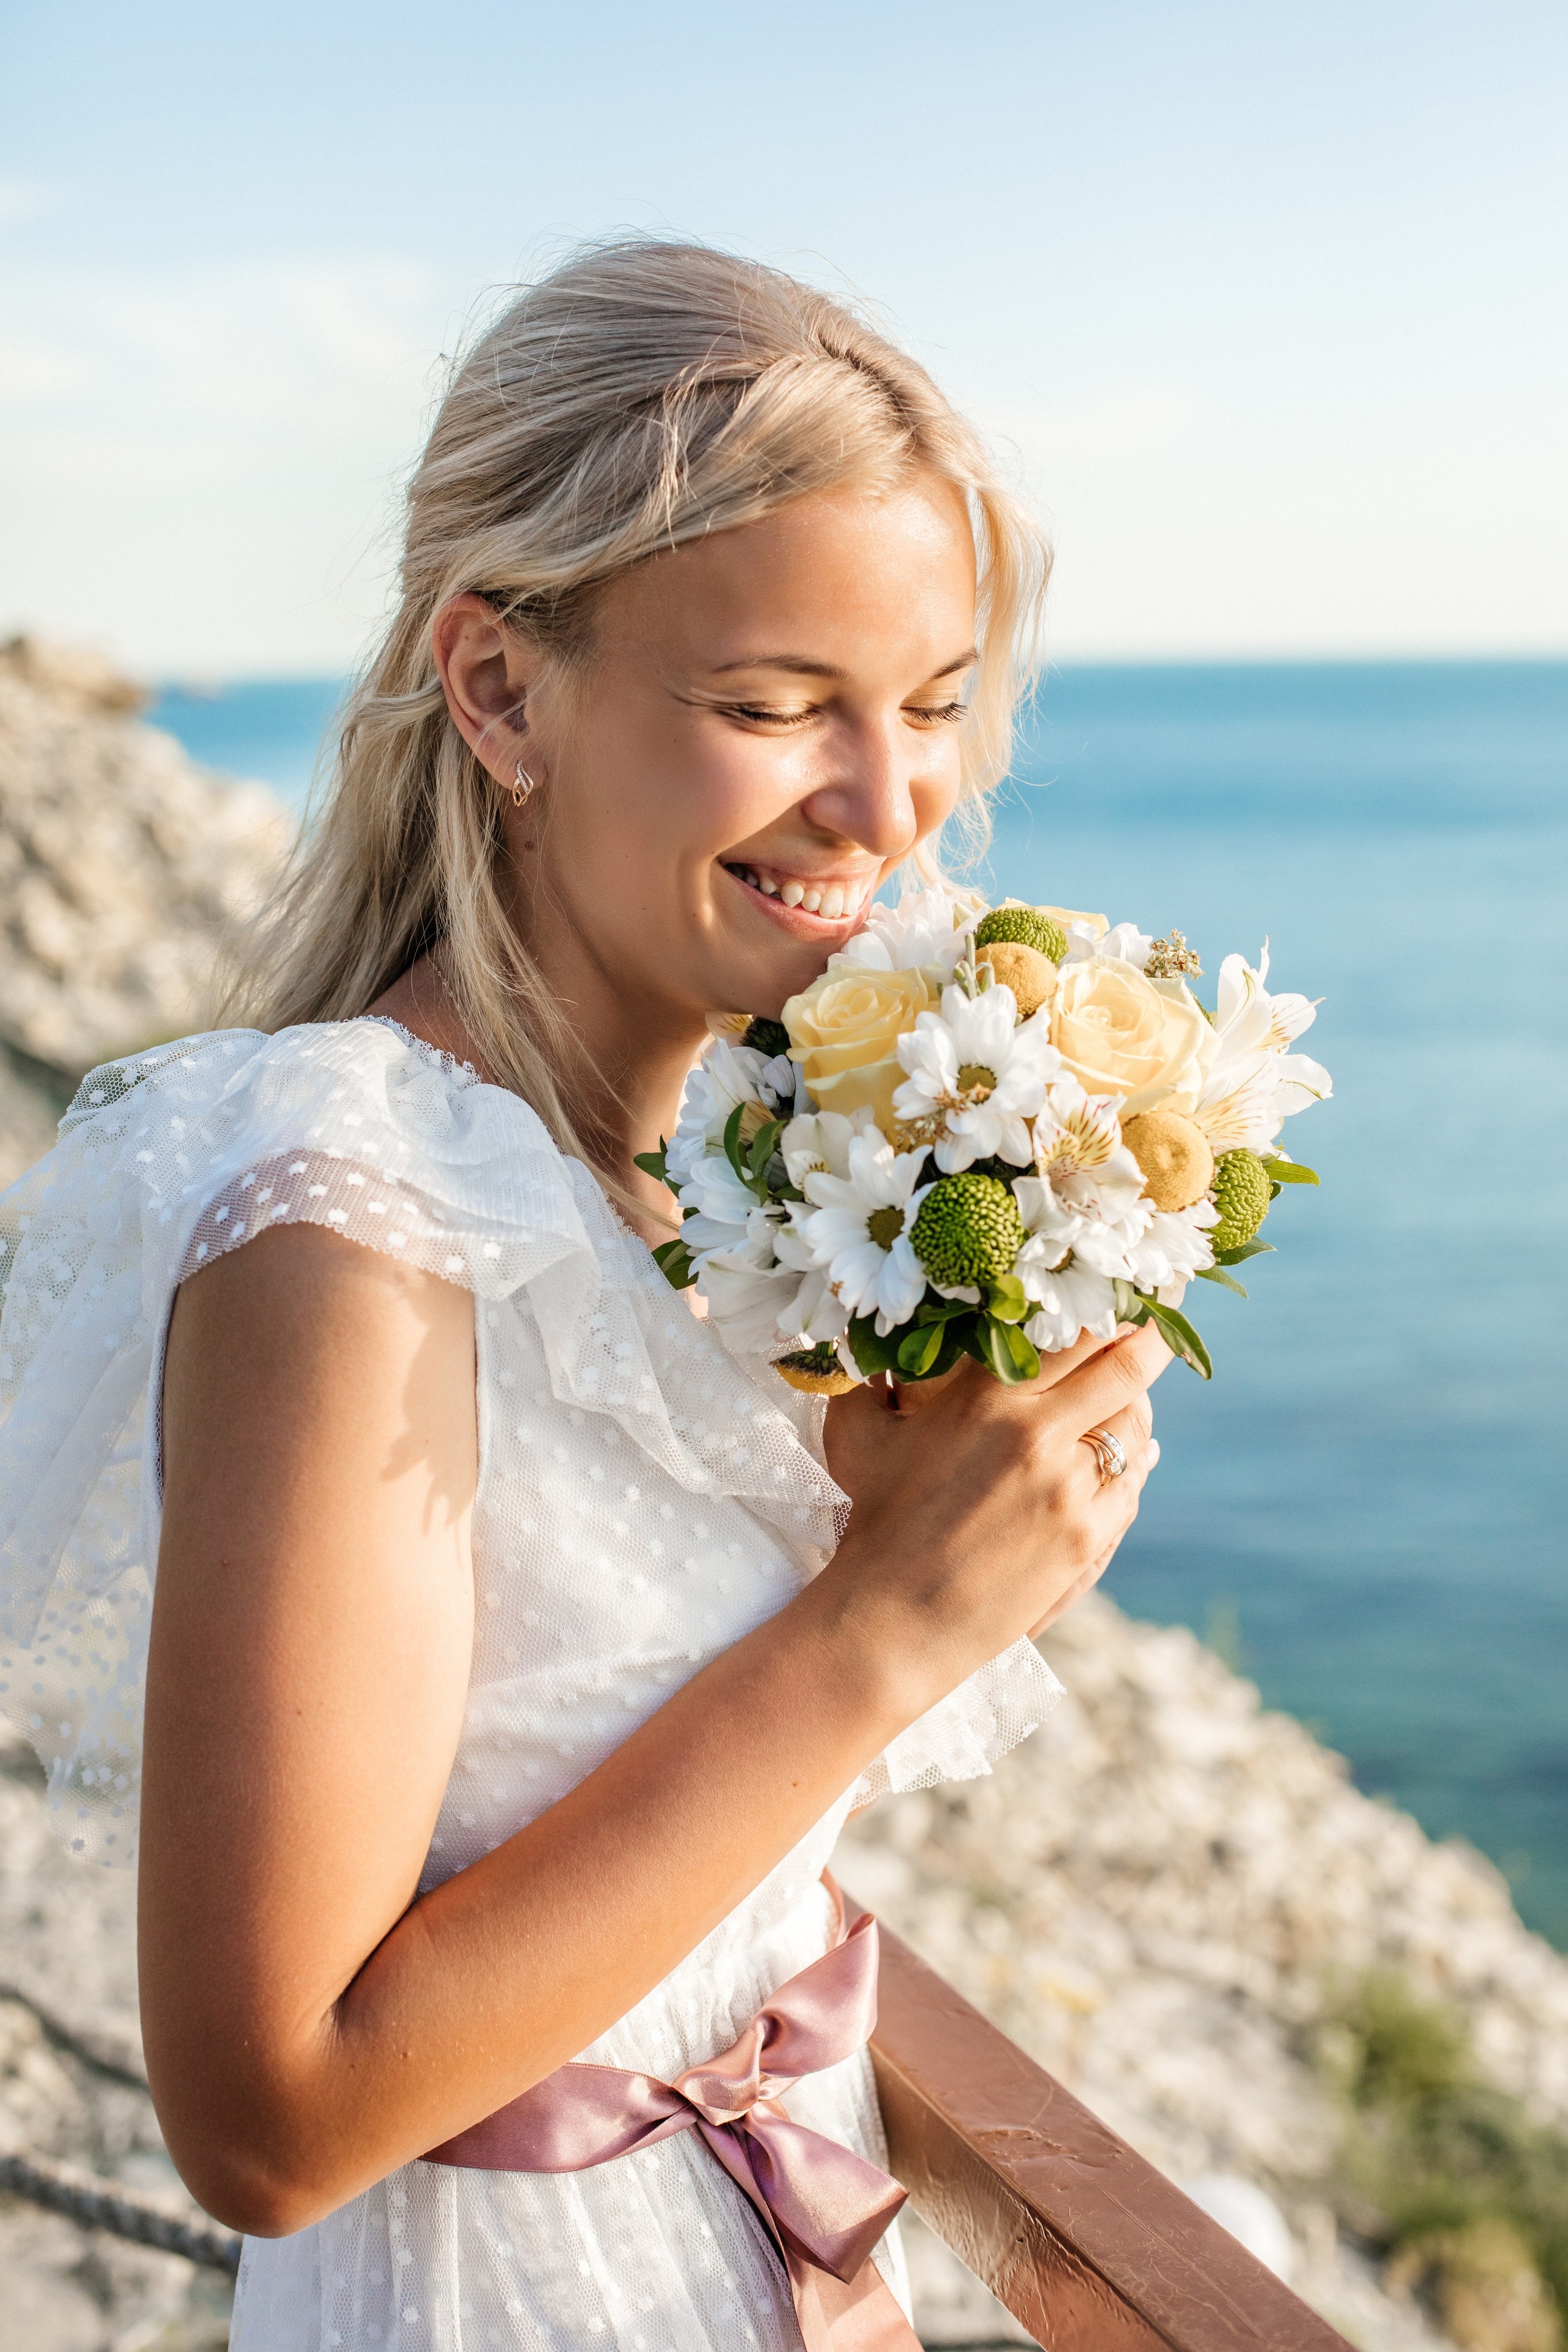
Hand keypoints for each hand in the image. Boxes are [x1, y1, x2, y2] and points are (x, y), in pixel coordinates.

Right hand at [817, 1325, 1169, 1707]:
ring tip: (1132, 1398)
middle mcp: (1035, 1433)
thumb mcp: (860, 1434)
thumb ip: (873, 1373)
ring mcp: (1069, 1489)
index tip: (1117, 1296)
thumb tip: (867, 1333)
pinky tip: (1129, 1459)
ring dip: (1137, 1408)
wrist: (894, 1618)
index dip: (1106, 1308)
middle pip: (1124, 1367)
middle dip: (1148, 1341)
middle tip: (1155, 1328)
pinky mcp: (1087, 1536)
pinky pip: (1130, 1486)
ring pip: (1133, 1428)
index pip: (1073, 1331)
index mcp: (984, 1396)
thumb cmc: (872, 1520)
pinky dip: (1132, 1467)